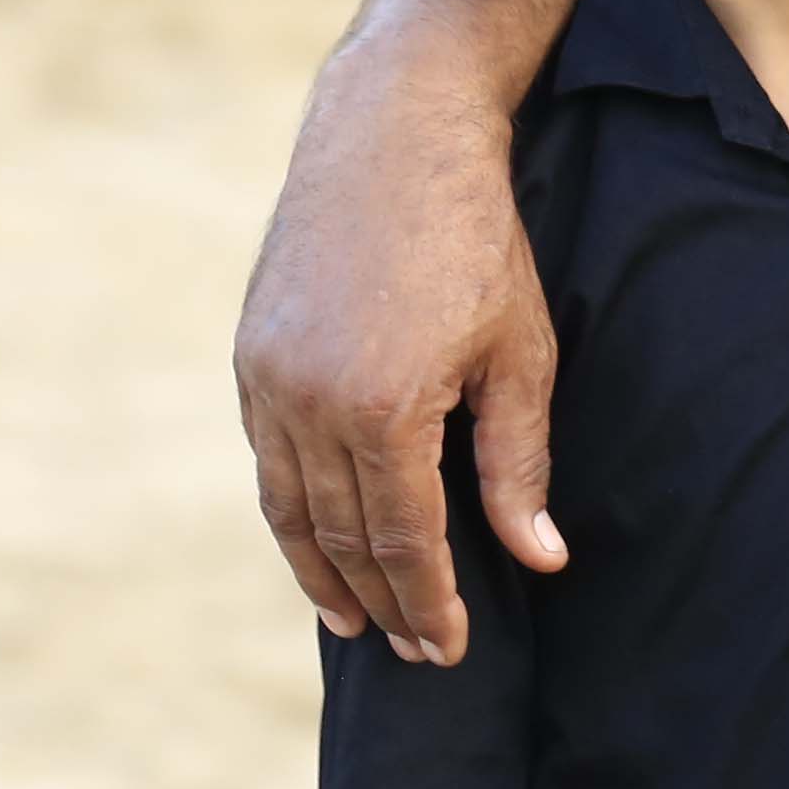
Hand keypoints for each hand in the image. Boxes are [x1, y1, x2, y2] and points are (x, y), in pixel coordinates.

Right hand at [235, 1, 562, 658]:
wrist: (393, 138)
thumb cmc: (474, 240)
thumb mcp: (518, 353)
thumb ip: (519, 464)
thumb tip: (540, 558)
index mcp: (384, 410)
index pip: (406, 541)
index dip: (430, 603)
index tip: (449, 649)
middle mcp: (310, 404)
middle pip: (344, 535)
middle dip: (384, 601)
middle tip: (416, 650)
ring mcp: (268, 379)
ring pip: (290, 506)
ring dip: (323, 572)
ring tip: (357, 620)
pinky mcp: (249, 354)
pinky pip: (265, 457)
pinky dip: (290, 509)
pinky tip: (316, 536)